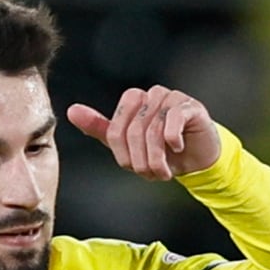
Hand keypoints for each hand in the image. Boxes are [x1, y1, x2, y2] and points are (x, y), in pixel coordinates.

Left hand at [67, 86, 224, 182]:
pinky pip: (174, 119)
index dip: (123, 154)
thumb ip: (101, 128)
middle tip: (151, 174)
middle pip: (134, 129)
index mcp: (133, 100)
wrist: (197, 159)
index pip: (116, 128)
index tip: (134, 169)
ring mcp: (171, 98)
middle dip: (141, 159)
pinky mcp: (190, 106)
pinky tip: (177, 148)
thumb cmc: (162, 150)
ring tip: (164, 171)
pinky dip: (172, 139)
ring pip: (153, 129)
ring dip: (157, 157)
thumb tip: (71, 111)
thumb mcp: (128, 145)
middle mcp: (151, 94)